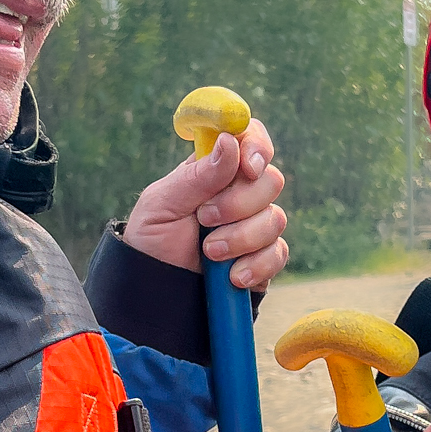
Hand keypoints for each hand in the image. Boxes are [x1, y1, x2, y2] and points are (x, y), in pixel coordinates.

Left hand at [123, 118, 287, 288]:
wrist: (156, 292)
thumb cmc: (152, 242)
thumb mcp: (163, 204)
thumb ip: (198, 175)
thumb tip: (229, 141)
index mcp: (214, 170)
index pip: (249, 139)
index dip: (256, 146)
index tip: (247, 166)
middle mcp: (239, 193)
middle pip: (270, 180)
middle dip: (238, 203)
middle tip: (205, 218)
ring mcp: (254, 226)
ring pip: (275, 219)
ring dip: (240, 238)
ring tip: (209, 253)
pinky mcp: (263, 258)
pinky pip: (278, 253)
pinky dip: (256, 265)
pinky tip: (233, 276)